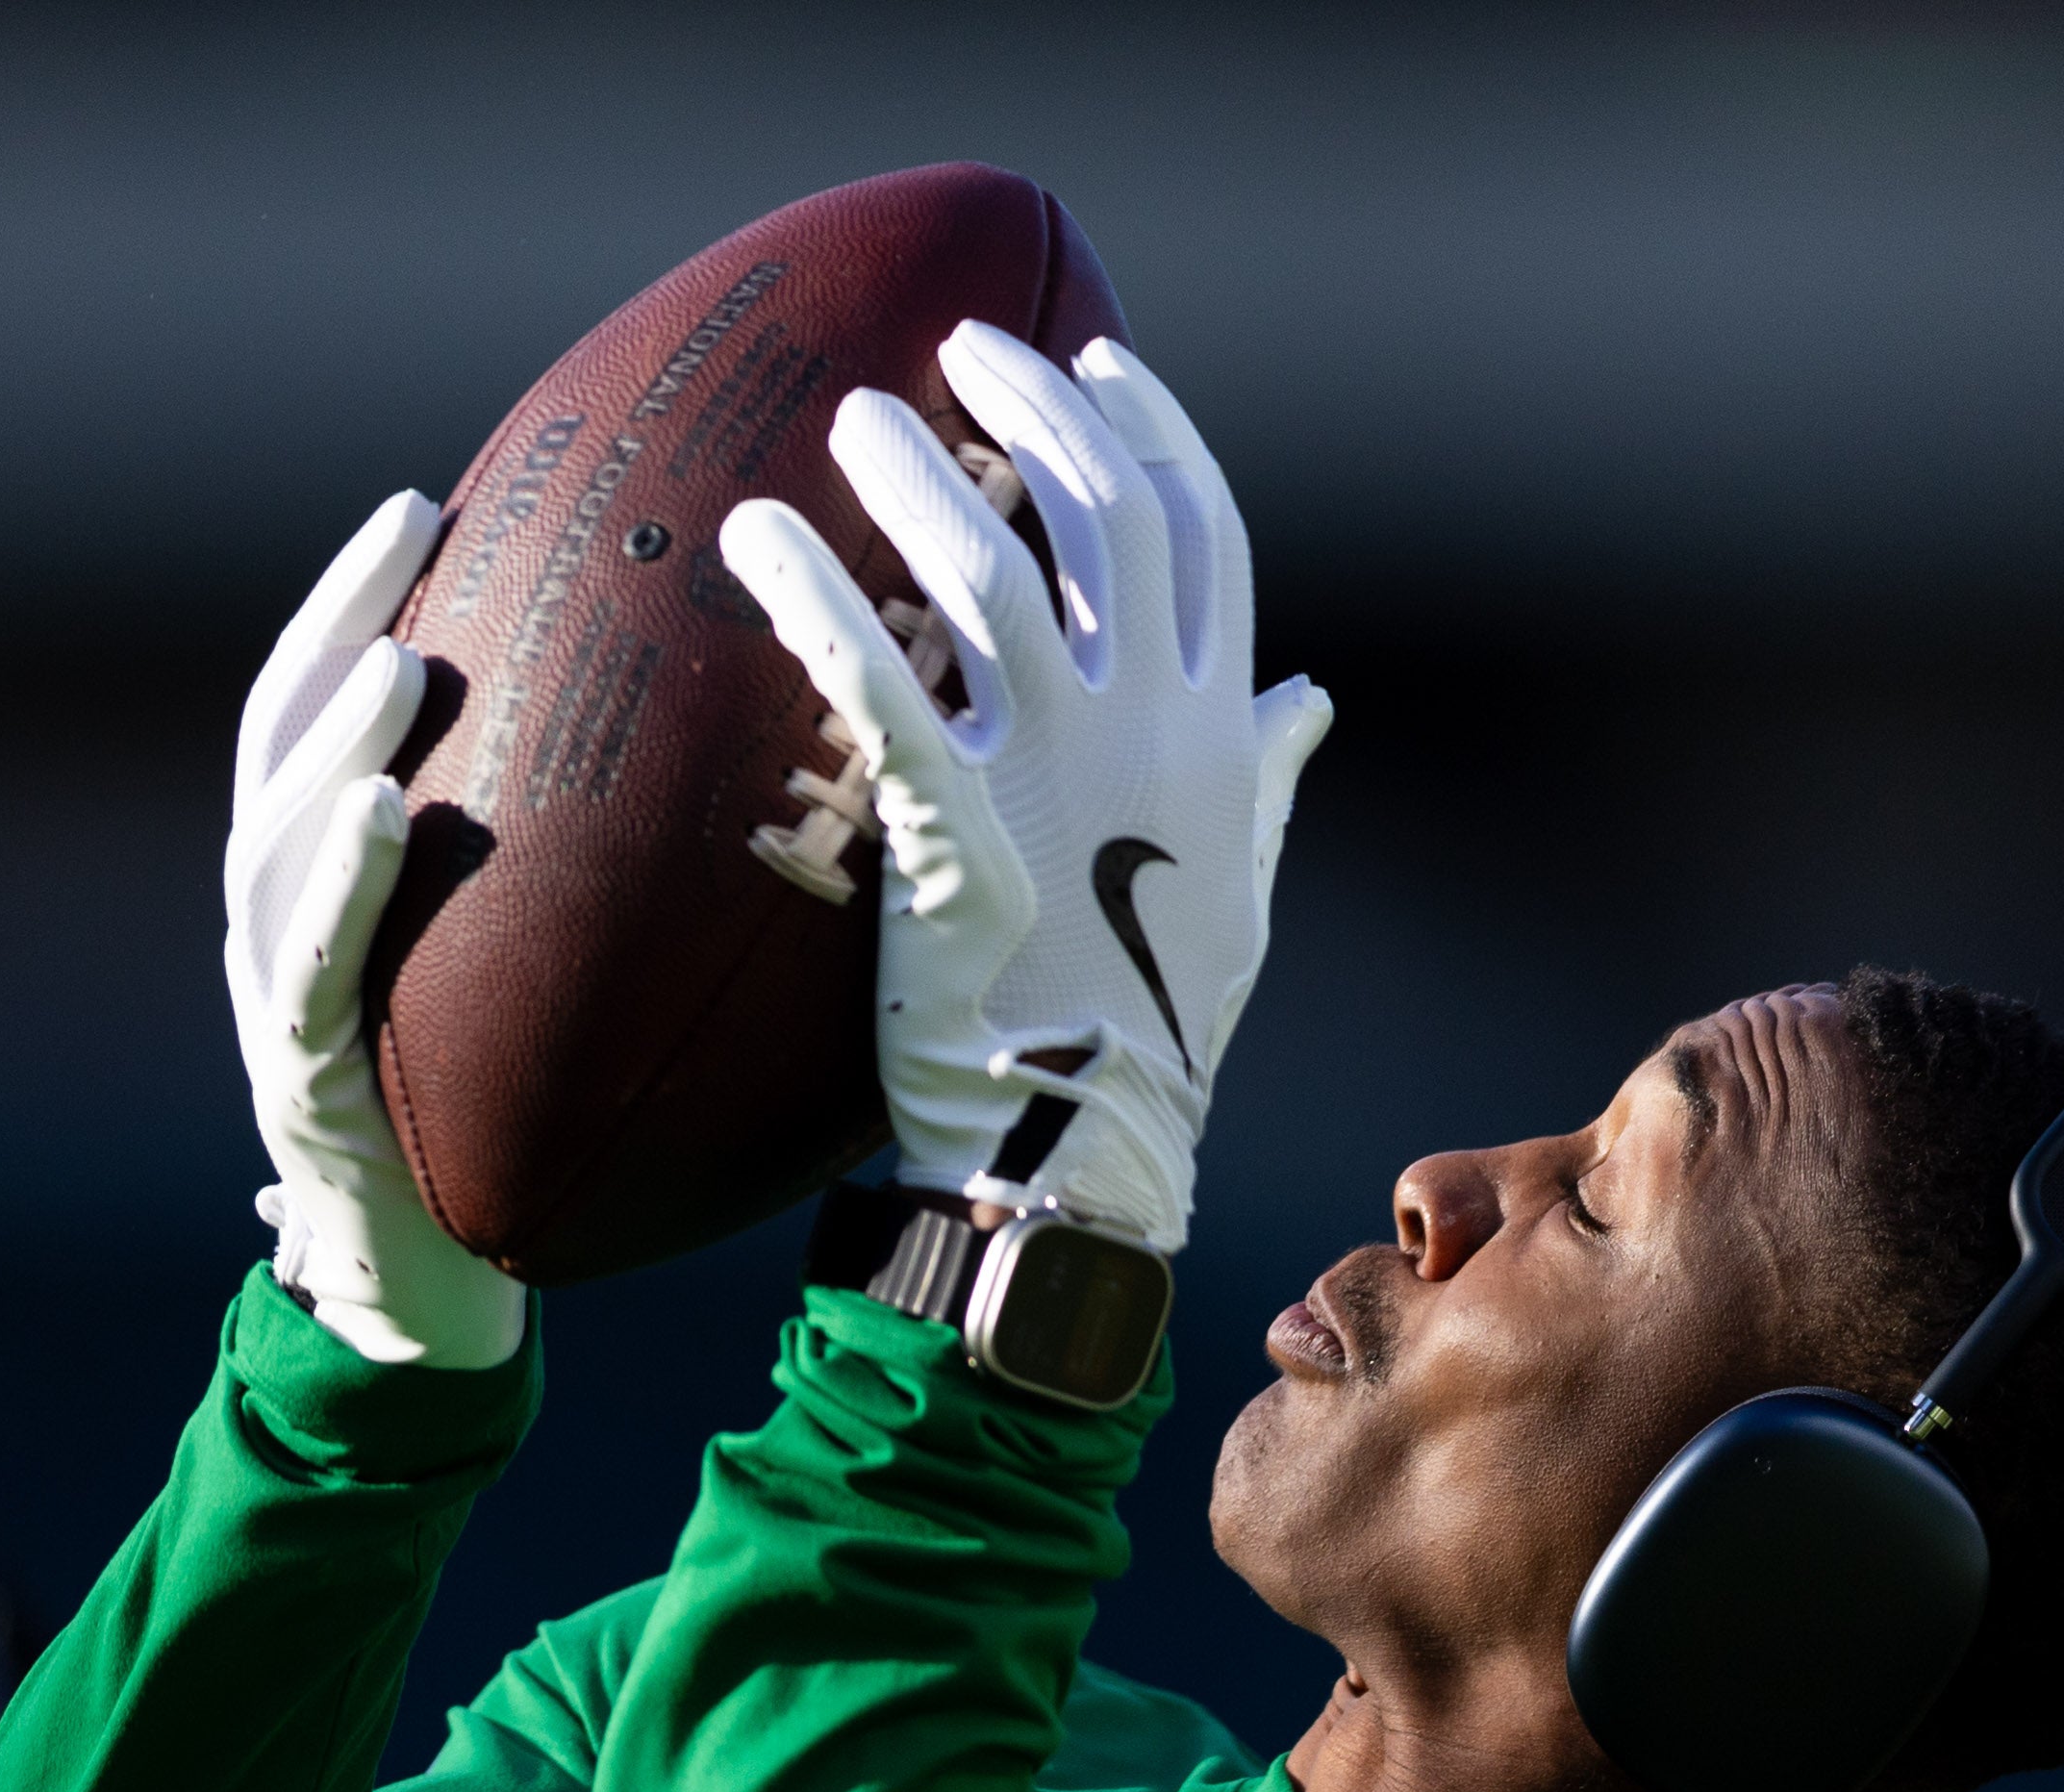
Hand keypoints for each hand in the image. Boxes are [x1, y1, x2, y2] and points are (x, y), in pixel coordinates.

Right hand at [224, 492, 526, 1371]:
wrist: (442, 1287)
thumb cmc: (510, 1120)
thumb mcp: (548, 976)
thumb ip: (588, 881)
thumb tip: (744, 772)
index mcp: (332, 875)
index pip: (328, 704)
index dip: (360, 597)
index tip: (433, 499)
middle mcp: (281, 915)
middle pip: (283, 733)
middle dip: (335, 620)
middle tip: (411, 526)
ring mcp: (271, 994)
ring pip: (272, 836)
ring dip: (333, 735)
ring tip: (401, 664)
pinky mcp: (289, 1078)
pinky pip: (306, 961)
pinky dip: (334, 877)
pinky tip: (384, 809)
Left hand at [721, 326, 1332, 1254]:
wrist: (1082, 1170)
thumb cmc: (1150, 1043)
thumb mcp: (1237, 895)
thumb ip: (1265, 777)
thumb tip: (1307, 695)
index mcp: (1219, 733)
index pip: (1206, 531)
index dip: (1153, 430)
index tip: (1097, 356)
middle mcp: (1155, 732)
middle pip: (1103, 510)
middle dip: (1032, 407)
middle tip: (955, 348)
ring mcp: (1063, 781)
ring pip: (995, 570)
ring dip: (919, 476)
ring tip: (851, 420)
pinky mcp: (960, 838)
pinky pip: (882, 683)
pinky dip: (818, 596)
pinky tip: (755, 537)